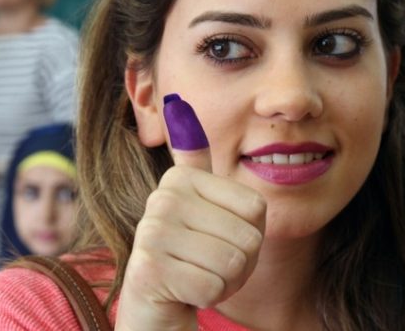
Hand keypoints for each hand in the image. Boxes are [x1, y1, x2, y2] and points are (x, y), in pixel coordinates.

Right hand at [115, 95, 265, 330]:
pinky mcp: (148, 270)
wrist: (155, 303)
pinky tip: (184, 293)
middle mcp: (162, 197)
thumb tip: (178, 101)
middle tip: (207, 264)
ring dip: (224, 282)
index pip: (256, 209)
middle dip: (238, 263)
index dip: (249, 235)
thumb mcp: (199, 203)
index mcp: (181, 178)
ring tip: (196, 275)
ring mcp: (152, 232)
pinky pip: (213, 288)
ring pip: (234, 263)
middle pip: (249, 237)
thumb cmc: (190, 255)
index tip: (216, 239)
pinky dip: (206, 298)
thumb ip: (194, 157)